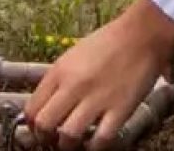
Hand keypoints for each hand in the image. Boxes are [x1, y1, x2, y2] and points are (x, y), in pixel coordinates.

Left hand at [25, 0, 173, 148]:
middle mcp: (74, 86)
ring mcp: (97, 99)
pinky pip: (101, 140)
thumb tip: (46, 106)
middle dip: (46, 139)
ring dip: (69, 145)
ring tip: (76, 143)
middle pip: (44, 126)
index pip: (32, 109)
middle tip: (55, 140)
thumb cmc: (107, 43)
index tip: (40, 131)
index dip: (33, 126)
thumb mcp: (72, 56)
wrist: (141, 34)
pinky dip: (95, 147)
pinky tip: (96, 142)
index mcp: (59, 72)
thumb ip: (57, 80)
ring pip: (69, 137)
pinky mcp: (120, 110)